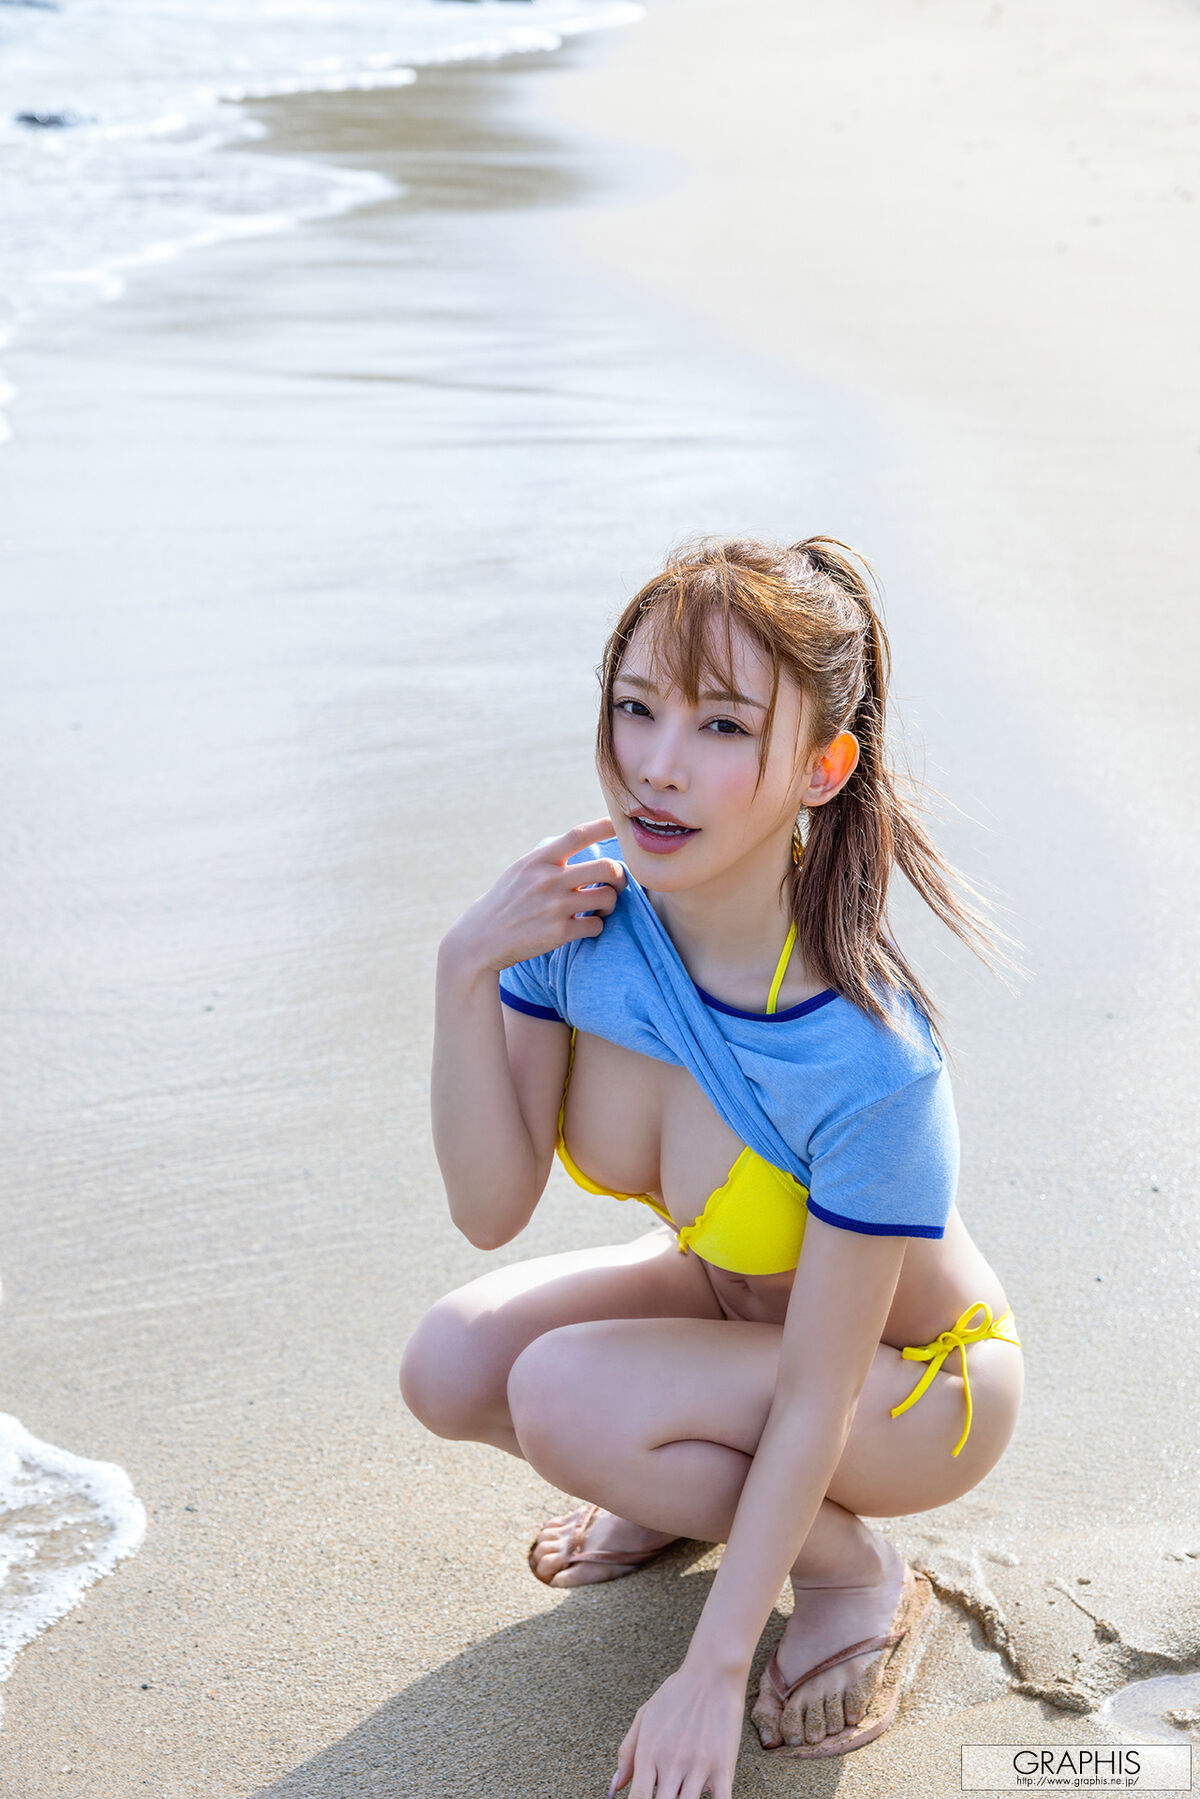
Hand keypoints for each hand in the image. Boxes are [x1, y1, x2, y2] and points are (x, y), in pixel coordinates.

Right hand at [442, 817, 626, 975]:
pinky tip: (585, 925)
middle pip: (607, 867)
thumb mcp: (521, 870)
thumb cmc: (506, 901)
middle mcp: (549, 879)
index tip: (619, 824)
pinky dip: (596, 926)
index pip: (578, 835)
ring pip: (608, 897)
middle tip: (617, 883)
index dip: (604, 826)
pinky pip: (597, 925)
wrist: (481, 938)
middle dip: (620, 876)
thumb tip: (582, 843)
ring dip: (610, 903)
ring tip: (600, 907)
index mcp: (539, 860)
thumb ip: (548, 858)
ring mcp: (555, 906)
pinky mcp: (559, 932)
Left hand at [609, 1663, 743, 1798]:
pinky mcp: (723, 1768)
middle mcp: (671, 1763)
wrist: (712, 1674)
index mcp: (649, 1752)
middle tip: (665, 1794)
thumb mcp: (645, 1716)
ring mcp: (697, 1767)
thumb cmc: (676, 1693)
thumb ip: (627, 1752)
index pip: (638, 1798)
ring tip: (680, 1794)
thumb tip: (614, 1786)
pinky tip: (708, 1798)